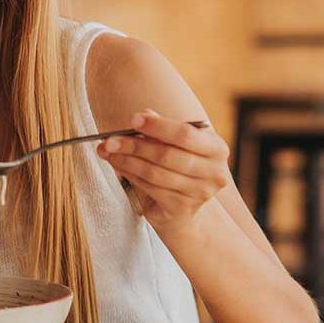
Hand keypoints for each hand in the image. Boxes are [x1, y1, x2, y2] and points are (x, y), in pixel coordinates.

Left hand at [97, 109, 232, 230]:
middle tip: (109, 140)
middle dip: (134, 145)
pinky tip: (117, 166)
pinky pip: (149, 187)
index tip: (133, 120)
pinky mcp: (181, 208)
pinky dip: (129, 174)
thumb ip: (162, 128)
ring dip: (126, 160)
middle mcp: (213, 173)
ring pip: (154, 172)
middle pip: (166, 155)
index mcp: (216, 149)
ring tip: (107, 151)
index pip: (185, 134)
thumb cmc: (179, 166)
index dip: (158, 126)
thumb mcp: (176, 144)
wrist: (184, 208)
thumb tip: (144, 114)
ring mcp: (199, 193)